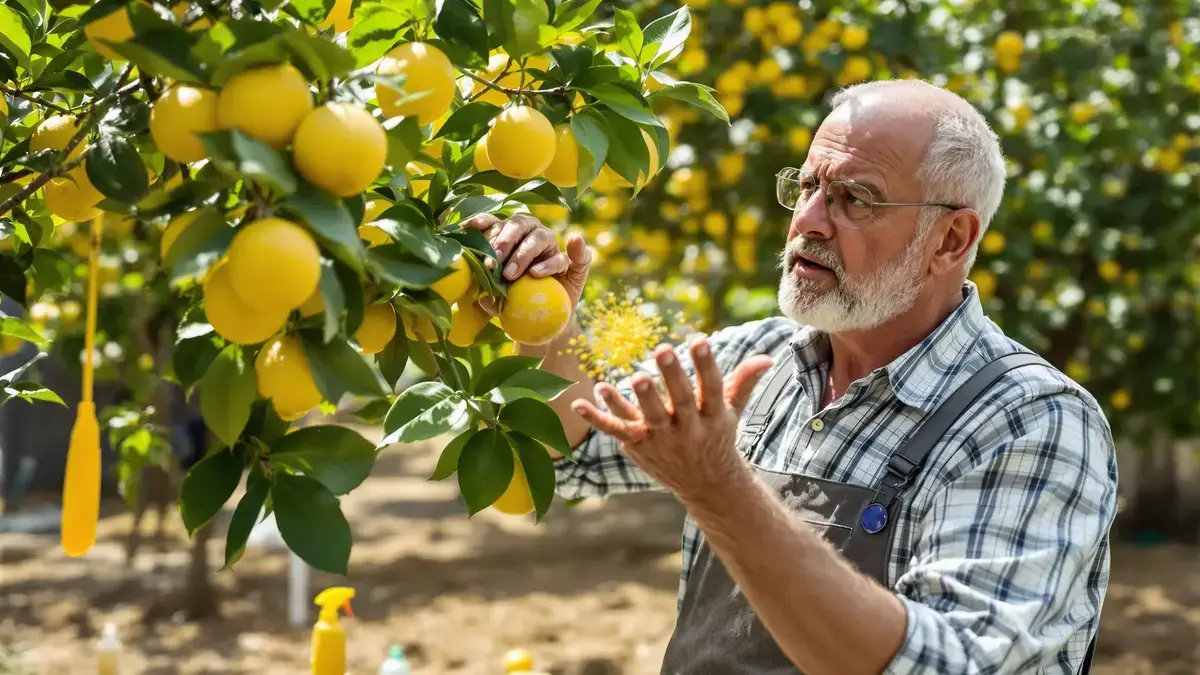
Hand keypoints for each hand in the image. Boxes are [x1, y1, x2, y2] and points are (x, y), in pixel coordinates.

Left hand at [461, 213, 591, 313]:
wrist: (548, 319)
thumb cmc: (519, 301)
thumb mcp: (501, 301)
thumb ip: (491, 298)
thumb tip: (481, 299)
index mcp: (510, 234)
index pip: (495, 222)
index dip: (482, 221)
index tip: (467, 227)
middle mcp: (530, 233)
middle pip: (517, 224)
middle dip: (503, 241)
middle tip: (492, 263)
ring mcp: (551, 246)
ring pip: (539, 237)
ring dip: (523, 254)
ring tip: (510, 273)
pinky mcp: (571, 264)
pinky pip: (562, 258)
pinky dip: (549, 264)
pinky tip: (535, 274)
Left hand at [570, 337, 774, 502]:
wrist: (705, 485)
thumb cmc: (717, 437)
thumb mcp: (734, 411)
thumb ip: (744, 381)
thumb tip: (767, 357)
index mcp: (713, 417)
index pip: (711, 389)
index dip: (706, 365)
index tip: (699, 340)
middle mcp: (687, 429)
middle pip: (680, 402)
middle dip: (672, 377)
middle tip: (663, 350)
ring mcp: (660, 440)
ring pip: (649, 418)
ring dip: (640, 399)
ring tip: (635, 376)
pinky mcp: (637, 446)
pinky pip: (616, 431)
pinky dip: (597, 418)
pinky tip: (577, 402)